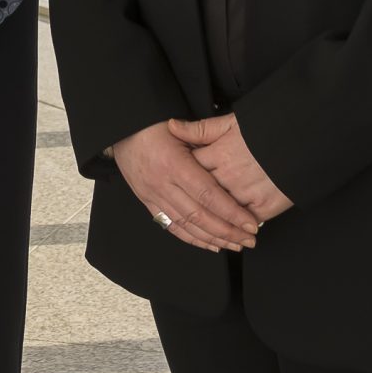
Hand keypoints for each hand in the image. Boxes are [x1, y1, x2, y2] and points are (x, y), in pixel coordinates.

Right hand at [109, 121, 260, 251]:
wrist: (121, 129)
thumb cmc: (152, 126)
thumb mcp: (179, 128)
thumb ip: (204, 142)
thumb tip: (230, 156)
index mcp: (174, 165)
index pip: (208, 195)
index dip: (232, 213)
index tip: (251, 223)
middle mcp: (162, 184)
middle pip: (199, 216)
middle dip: (227, 231)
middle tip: (249, 240)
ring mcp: (153, 196)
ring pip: (186, 225)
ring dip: (212, 239)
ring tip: (235, 246)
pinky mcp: (147, 201)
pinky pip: (170, 226)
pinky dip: (191, 238)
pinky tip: (210, 244)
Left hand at [170, 114, 294, 223]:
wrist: (306, 142)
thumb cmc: (268, 130)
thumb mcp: (232, 123)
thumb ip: (200, 128)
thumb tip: (171, 126)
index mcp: (219, 154)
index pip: (188, 169)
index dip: (180, 175)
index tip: (174, 180)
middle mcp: (229, 176)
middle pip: (200, 195)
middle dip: (190, 202)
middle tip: (181, 207)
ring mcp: (246, 194)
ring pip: (219, 213)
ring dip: (211, 221)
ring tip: (202, 223)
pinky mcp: (264, 207)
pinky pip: (241, 223)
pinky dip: (234, 227)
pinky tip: (228, 231)